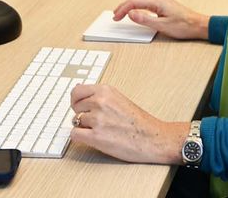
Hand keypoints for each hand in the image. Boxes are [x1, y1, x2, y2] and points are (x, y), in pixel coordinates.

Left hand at [69, 83, 187, 163]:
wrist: (152, 138)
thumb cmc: (139, 121)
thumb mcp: (119, 99)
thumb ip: (100, 95)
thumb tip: (79, 89)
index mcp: (106, 90)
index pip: (76, 91)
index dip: (76, 100)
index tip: (79, 105)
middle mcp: (100, 102)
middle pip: (75, 107)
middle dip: (82, 114)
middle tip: (96, 120)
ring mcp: (97, 119)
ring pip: (75, 121)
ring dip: (84, 127)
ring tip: (100, 129)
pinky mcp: (96, 137)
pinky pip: (74, 134)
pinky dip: (81, 137)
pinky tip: (93, 137)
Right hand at [113, 0, 208, 40]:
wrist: (198, 25)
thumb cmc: (184, 26)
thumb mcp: (162, 25)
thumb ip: (145, 19)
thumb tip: (130, 13)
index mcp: (157, 1)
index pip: (134, 2)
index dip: (123, 9)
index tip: (116, 17)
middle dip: (124, 5)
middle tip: (116, 14)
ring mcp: (163, 0)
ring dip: (131, 4)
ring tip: (123, 12)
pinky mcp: (165, 4)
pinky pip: (147, 1)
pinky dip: (138, 5)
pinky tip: (137, 11)